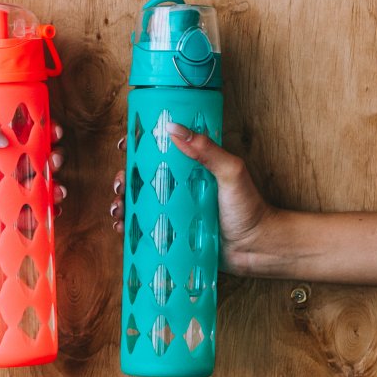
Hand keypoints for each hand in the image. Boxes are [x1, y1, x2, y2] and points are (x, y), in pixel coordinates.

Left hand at [0, 110, 66, 231]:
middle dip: (52, 161)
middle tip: (54, 161)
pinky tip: (44, 217)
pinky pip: (13, 219)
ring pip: (30, 190)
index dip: (43, 131)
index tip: (54, 131)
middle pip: (33, 161)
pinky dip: (32, 219)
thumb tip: (2, 138)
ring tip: (57, 191)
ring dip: (50, 190)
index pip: (22, 132)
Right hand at [110, 122, 275, 274]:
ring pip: (139, 205)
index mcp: (192, 168)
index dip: (139, 146)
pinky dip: (130, 229)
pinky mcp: (173, 235)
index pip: (160, 151)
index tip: (125, 144)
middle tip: (119, 183)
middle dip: (123, 178)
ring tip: (118, 209)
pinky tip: (122, 229)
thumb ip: (207, 150)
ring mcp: (174, 213)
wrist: (258, 248)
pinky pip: (146, 230)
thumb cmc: (250, 208)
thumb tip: (174, 128)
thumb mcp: (230, 172)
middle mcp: (180, 189)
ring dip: (122, 204)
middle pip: (142, 178)